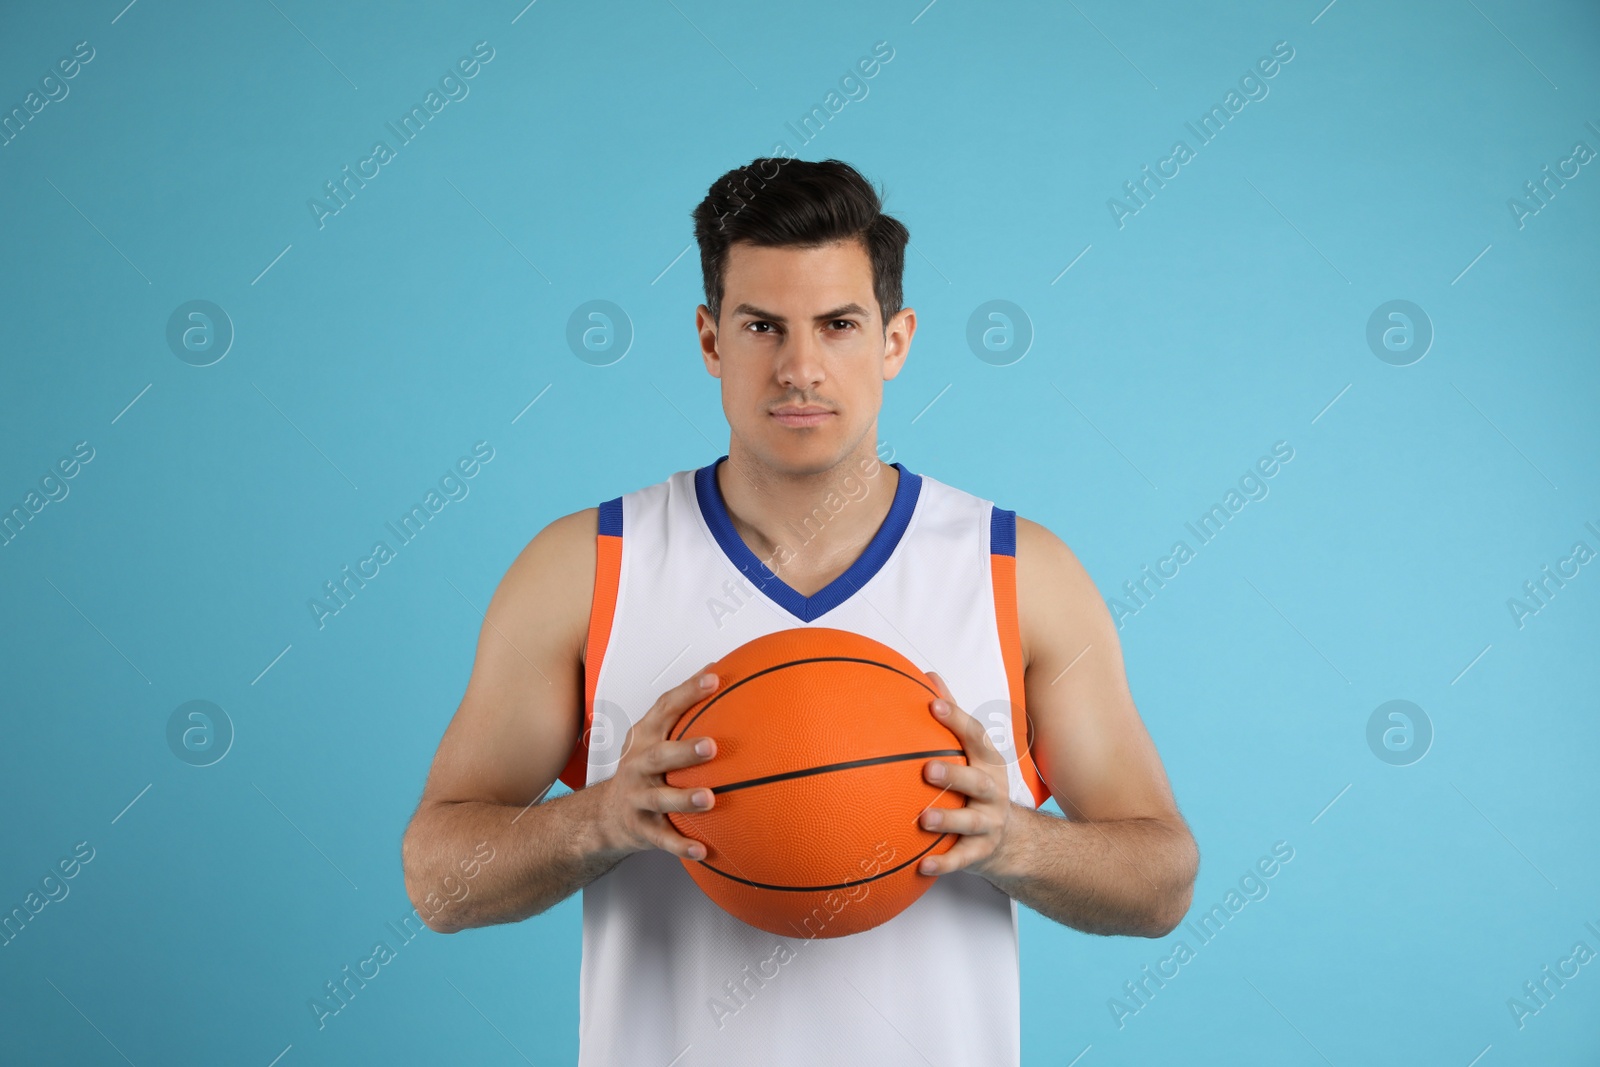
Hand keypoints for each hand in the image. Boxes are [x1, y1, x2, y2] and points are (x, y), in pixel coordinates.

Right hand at [593, 663, 719, 862]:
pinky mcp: (641, 828)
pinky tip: (702, 850)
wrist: (603, 815)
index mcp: (644, 738)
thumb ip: (683, 712)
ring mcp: (638, 797)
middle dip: (684, 751)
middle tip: (711, 746)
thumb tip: (719, 671)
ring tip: (708, 798)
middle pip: (659, 755)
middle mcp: (638, 765)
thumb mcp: (653, 738)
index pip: (665, 709)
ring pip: (660, 799)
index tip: (713, 679)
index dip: (688, 692)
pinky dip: (680, 845)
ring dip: (684, 799)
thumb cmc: (641, 770)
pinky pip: (662, 838)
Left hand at [918, 671, 1013, 877]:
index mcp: (987, 761)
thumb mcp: (973, 751)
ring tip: (923, 819)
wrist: (1012, 839)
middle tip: (927, 769)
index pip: (974, 736)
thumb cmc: (980, 784)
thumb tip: (928, 675)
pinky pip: (963, 859)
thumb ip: (951, 715)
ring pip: (971, 821)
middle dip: (954, 774)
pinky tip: (923, 866)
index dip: (955, 719)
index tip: (932, 704)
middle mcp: (992, 791)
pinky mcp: (982, 852)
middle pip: (977, 780)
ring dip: (948, 819)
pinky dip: (944, 864)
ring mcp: (989, 822)